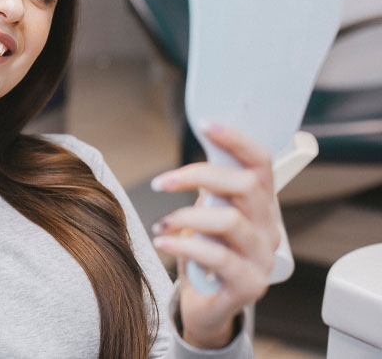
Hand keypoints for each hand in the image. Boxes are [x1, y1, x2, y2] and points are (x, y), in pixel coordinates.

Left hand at [151, 124, 279, 348]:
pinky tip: (164, 242)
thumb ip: (208, 186)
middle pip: (245, 186)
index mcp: (261, 205)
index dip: (236, 141)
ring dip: (187, 216)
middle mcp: (269, 228)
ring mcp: (263, 258)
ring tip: (161, 223)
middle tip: (161, 183)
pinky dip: (185, 245)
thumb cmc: (204, 252)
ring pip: (231, 220)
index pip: (261, 163)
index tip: (206, 125)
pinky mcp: (250, 284)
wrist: (206, 305)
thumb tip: (195, 147)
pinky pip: (219, 257)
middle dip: (198, 176)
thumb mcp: (206, 212)